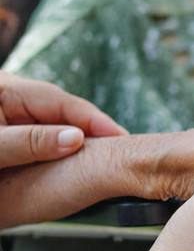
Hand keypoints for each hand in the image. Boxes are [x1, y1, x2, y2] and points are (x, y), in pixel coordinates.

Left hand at [0, 72, 126, 168]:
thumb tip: (77, 138)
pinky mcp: (18, 134)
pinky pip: (48, 139)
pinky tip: (85, 161)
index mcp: (6, 89)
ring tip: (111, 155)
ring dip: (82, 142)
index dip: (92, 119)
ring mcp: (15, 115)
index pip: (59, 101)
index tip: (120, 136)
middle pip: (63, 112)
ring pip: (58, 126)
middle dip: (93, 129)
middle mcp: (14, 97)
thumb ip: (31, 141)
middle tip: (124, 148)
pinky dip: (66, 151)